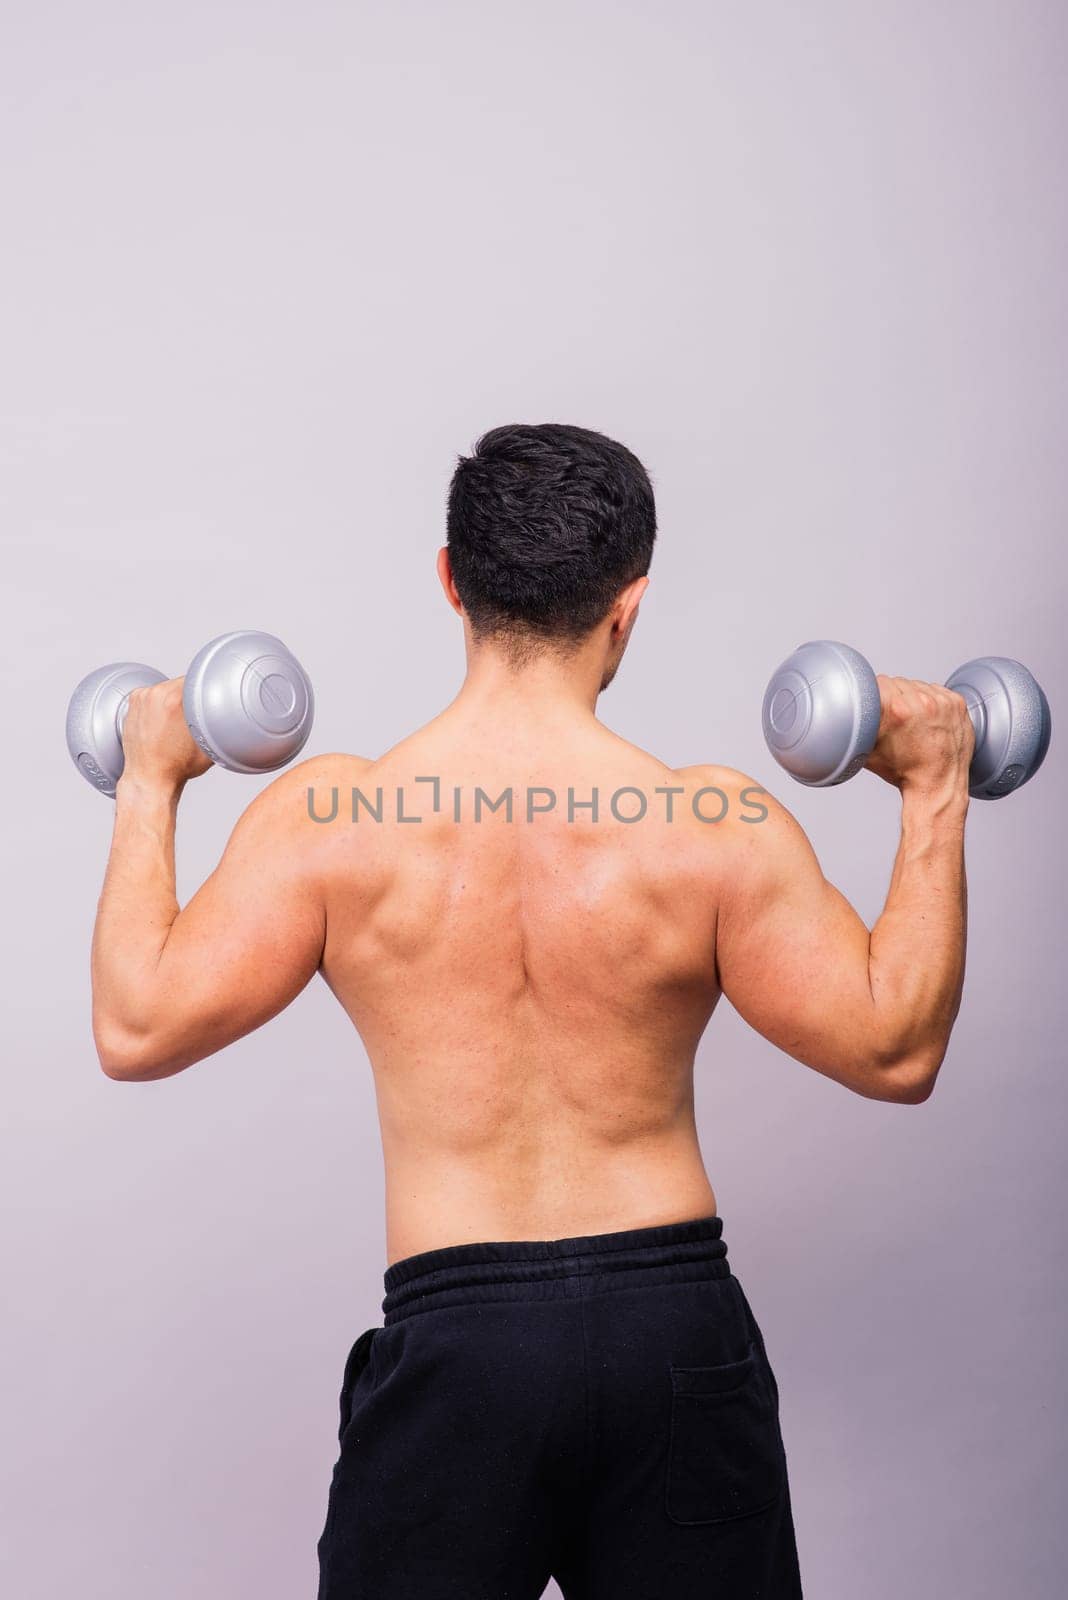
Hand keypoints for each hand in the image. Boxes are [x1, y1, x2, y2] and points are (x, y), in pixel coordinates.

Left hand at [118, 677, 212, 791]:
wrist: (149, 778)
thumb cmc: (177, 766)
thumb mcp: (208, 743)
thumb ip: (217, 722)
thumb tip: (229, 712)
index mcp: (174, 699)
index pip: (196, 679)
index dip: (204, 689)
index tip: (207, 699)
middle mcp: (154, 694)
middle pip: (180, 683)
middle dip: (188, 696)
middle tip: (192, 716)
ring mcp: (140, 698)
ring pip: (166, 689)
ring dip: (173, 699)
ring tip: (176, 722)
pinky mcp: (132, 704)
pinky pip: (152, 696)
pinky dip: (159, 705)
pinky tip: (163, 722)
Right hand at [864, 675, 974, 796]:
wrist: (937, 784)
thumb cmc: (905, 771)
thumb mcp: (868, 750)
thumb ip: (857, 726)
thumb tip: (846, 709)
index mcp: (897, 710)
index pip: (879, 682)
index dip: (875, 695)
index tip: (877, 705)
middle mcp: (921, 703)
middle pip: (898, 682)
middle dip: (894, 697)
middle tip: (895, 719)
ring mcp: (942, 702)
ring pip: (918, 685)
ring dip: (913, 698)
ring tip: (913, 721)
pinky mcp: (957, 703)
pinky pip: (937, 690)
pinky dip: (931, 701)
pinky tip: (928, 719)